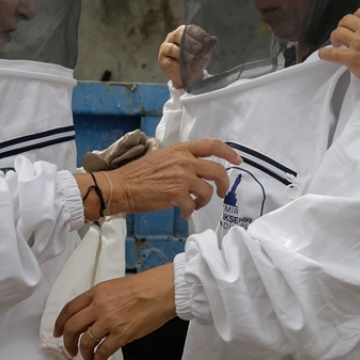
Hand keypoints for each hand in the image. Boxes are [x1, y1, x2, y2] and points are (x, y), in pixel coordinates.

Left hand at [55, 263, 176, 359]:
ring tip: (87, 357)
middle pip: (71, 327)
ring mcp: (110, 321)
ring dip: (83, 353)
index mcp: (96, 292)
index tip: (56, 333)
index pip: (69, 309)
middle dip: (67, 342)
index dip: (59, 323)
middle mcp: (99, 306)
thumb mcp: (116, 287)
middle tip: (69, 350)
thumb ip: (101, 300)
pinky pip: (103, 351)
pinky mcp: (123, 333)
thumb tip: (93, 317)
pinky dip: (98, 358)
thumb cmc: (145, 286)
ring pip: (86, 341)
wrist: (165, 290)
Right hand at [110, 138, 240, 218]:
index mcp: (181, 149)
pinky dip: (189, 212)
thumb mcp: (163, 157)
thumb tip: (197, 170)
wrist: (122, 186)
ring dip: (204, 201)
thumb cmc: (138, 174)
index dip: (229, 153)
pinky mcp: (177, 194)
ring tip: (193, 205)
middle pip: (218, 171)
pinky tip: (182, 214)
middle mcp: (185, 161)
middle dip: (223, 184)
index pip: (212, 145)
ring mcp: (182, 177)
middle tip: (221, 192)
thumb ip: (181, 160)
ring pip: (208, 191)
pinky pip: (192, 206)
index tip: (238, 161)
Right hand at [158, 25, 217, 89]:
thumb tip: (214, 39)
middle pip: (179, 34)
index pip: (190, 29)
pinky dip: (178, 65)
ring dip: (183, 55)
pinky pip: (170, 61)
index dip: (199, 34)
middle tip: (199, 49)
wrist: (190, 76)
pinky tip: (185, 68)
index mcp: (184, 32)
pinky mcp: (162, 60)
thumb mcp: (205, 53)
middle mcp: (173, 37)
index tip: (207, 40)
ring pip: (172, 48)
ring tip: (192, 60)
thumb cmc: (197, 60)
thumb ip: (209, 46)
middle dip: (190, 42)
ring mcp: (166, 47)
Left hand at [318, 7, 359, 89]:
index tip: (355, 25)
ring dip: (335, 38)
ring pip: (338, 32)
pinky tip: (323, 54)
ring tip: (338, 44)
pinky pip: (331, 53)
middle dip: (344, 26)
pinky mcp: (351, 58)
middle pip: (346, 20)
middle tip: (345, 35)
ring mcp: (358, 43)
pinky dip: (325, 54)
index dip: (355, 19)